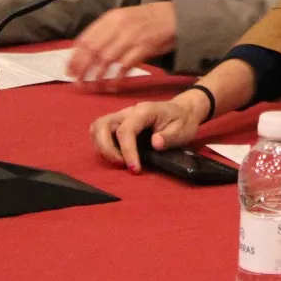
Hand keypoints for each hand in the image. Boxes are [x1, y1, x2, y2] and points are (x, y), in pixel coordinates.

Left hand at [67, 2, 176, 87]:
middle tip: (77, 83)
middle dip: (82, 69)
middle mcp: (119, 26)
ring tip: (92, 87)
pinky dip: (116, 78)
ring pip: (106, 60)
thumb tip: (84, 50)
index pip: (85, 39)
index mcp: (110, 18)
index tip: (69, 71)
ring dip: (97, 76)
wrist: (175, 17)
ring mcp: (132, 37)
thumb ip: (105, 31)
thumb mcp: (123, 18)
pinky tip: (112, 86)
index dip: (75, 57)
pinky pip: (125, 66)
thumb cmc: (147, 20)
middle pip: (93, 50)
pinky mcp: (144, 48)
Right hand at [90, 97, 206, 172]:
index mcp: (144, 111)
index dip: (128, 151)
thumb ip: (169, 137)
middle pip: (102, 125)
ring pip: (97, 127)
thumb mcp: (183, 130)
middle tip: (122, 165)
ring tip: (119, 161)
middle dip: (107, 149)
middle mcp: (128, 111)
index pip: (126, 130)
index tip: (135, 169)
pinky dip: (102, 144)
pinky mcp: (118, 123)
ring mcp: (121, 116)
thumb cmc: (182, 121)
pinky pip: (100, 131)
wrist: (183, 111)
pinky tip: (117, 155)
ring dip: (102, 146)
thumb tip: (155, 144)